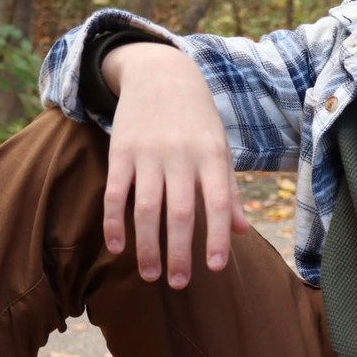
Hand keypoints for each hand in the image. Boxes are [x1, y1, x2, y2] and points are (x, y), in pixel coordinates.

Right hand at [102, 43, 248, 286]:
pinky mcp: (120, 151)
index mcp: (211, 155)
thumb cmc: (197, 120)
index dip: (217, 237)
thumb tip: (242, 232)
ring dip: (147, 245)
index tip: (214, 268)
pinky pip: (115, 193)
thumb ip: (229, 190)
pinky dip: (114, 222)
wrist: (160, 73)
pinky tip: (117, 247)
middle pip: (180, 212)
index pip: (219, 202)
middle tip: (179, 284)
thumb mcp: (220, 148)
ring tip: (149, 275)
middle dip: (179, 252)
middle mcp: (181, 155)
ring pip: (146, 208)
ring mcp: (148, 153)